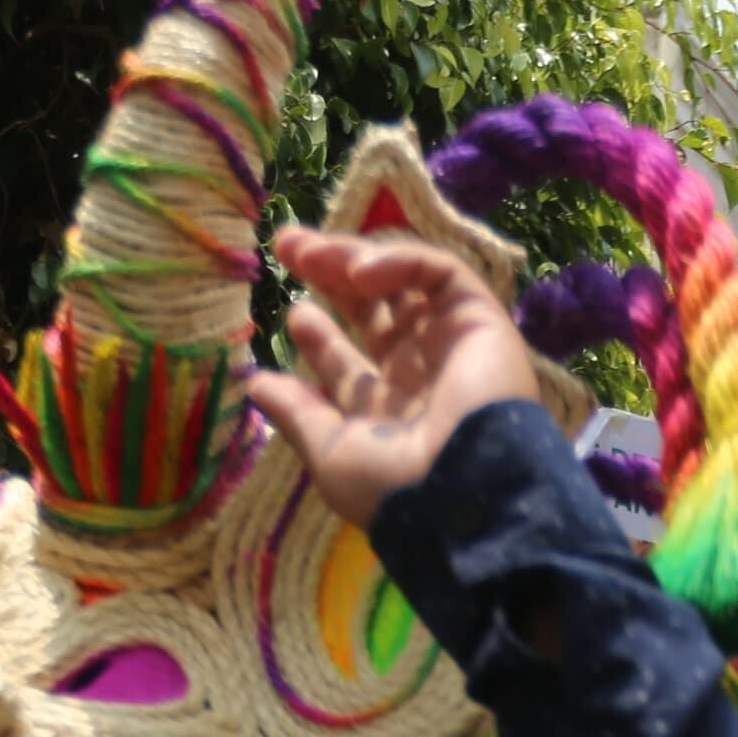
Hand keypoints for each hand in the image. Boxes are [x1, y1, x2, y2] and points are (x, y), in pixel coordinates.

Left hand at [245, 228, 535, 529]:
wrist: (462, 491)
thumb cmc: (393, 485)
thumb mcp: (331, 452)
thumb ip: (297, 413)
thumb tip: (256, 385)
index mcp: (388, 412)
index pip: (349, 361)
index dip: (318, 333)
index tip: (291, 311)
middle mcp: (420, 375)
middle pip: (373, 308)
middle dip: (329, 274)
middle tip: (286, 246)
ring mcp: (451, 344)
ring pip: (402, 281)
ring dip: (352, 257)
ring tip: (306, 250)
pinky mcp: (480, 319)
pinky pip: (440, 272)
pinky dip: (398, 261)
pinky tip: (359, 271)